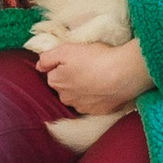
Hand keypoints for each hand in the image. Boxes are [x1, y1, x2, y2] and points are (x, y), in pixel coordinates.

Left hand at [34, 32, 151, 115]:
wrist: (123, 74)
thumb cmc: (95, 58)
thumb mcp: (66, 49)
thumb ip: (48, 57)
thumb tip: (39, 66)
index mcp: (56, 82)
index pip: (53, 74)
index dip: (64, 65)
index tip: (77, 59)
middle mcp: (66, 99)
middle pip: (65, 87)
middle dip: (73, 79)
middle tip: (88, 66)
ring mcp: (83, 107)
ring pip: (79, 97)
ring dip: (85, 89)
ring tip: (99, 76)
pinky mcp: (100, 112)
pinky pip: (95, 104)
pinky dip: (98, 97)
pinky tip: (107, 87)